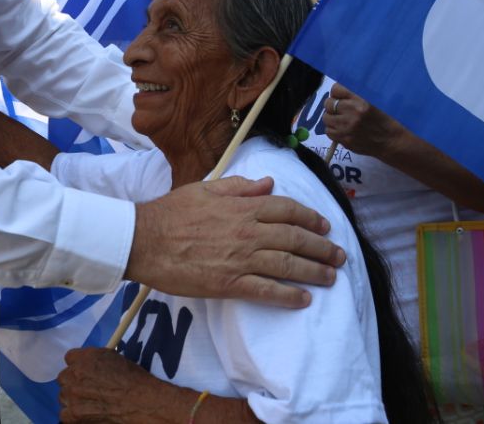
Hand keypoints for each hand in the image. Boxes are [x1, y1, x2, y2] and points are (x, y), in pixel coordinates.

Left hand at [58, 347, 157, 422]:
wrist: (141, 402)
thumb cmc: (132, 379)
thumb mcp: (113, 358)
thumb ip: (94, 359)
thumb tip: (89, 365)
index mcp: (84, 358)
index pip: (70, 358)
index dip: (77, 365)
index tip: (85, 372)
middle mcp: (74, 374)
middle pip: (64, 377)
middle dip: (74, 383)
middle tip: (87, 390)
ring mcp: (71, 395)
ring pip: (63, 396)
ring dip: (73, 399)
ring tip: (89, 405)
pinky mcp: (72, 414)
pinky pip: (64, 414)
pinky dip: (74, 416)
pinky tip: (86, 415)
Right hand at [126, 176, 344, 307]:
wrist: (144, 240)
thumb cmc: (171, 212)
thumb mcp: (206, 188)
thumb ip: (239, 186)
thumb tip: (268, 183)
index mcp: (242, 207)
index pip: (287, 209)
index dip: (311, 217)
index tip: (325, 226)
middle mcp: (247, 231)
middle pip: (295, 238)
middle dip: (322, 247)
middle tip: (339, 256)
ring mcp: (240, 258)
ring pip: (288, 265)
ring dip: (314, 271)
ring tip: (330, 277)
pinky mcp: (229, 283)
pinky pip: (267, 291)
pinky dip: (289, 296)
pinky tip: (303, 300)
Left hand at [322, 83, 405, 158]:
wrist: (392, 141)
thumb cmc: (385, 119)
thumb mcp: (373, 102)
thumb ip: (356, 97)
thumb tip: (338, 93)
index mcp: (361, 100)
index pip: (336, 89)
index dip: (336, 93)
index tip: (339, 97)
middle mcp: (352, 112)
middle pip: (328, 104)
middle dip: (332, 105)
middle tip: (339, 110)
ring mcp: (347, 127)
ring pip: (326, 118)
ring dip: (331, 118)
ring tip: (340, 120)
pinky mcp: (344, 140)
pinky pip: (328, 131)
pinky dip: (333, 130)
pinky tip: (342, 130)